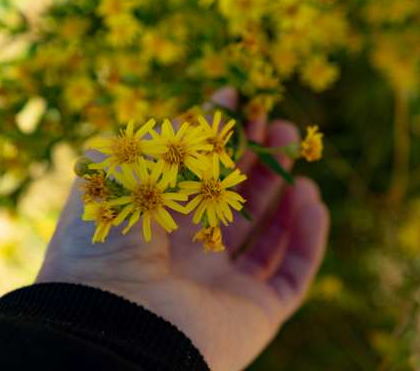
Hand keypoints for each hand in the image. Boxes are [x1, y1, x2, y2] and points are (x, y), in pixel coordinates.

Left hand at [36, 89, 328, 370]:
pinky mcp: (254, 314)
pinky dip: (307, 240)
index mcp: (154, 224)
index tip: (241, 102)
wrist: (113, 316)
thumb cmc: (107, 238)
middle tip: (278, 124)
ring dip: (286, 197)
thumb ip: (158, 140)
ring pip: (266, 239)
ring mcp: (222, 287)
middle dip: (258, 161)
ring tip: (300, 160)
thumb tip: (193, 113)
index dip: (219, 141)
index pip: (196, 177)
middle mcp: (188, 256)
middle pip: (234, 203)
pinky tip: (312, 202)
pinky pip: (291, 276)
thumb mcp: (121, 172)